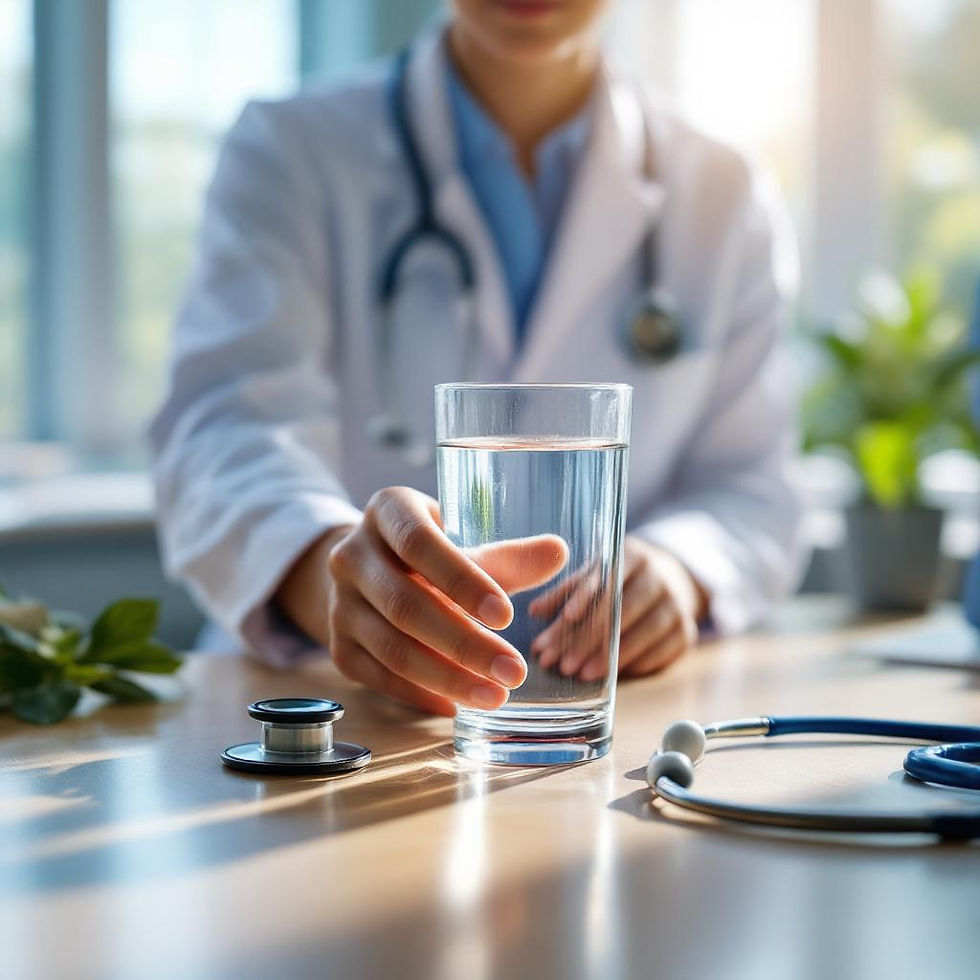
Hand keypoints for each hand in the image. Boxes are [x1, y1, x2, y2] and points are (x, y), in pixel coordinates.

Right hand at [275, 487, 567, 715]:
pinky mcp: (340, 647)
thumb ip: (507, 555)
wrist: (369, 572)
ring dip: (447, 678)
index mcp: (388, 511)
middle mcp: (352, 554)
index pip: (420, 544)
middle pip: (406, 605)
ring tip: (496, 696)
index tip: (505, 615)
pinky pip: (380, 676)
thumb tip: (557, 552)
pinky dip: (420, 694)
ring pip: (393, 648)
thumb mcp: (463, 539)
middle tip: (514, 671)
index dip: (461, 580)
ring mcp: (340, 604)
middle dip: (464, 644)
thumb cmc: (430, 552)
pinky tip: (457, 706)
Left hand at [528, 536, 705, 681]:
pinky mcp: (686, 632)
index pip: (608, 577)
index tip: (567, 617)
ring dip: (611, 657)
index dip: (587, 596)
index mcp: (633, 556)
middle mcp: (659, 577)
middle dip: (590, 638)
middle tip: (563, 662)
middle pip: (624, 609)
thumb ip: (566, 592)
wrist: (671, 581)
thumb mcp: (595, 576)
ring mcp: (677, 605)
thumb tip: (534, 612)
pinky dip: (636, 664)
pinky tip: (612, 677)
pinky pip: (662, 652)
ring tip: (581, 674)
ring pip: (644, 633)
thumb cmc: (620, 581)